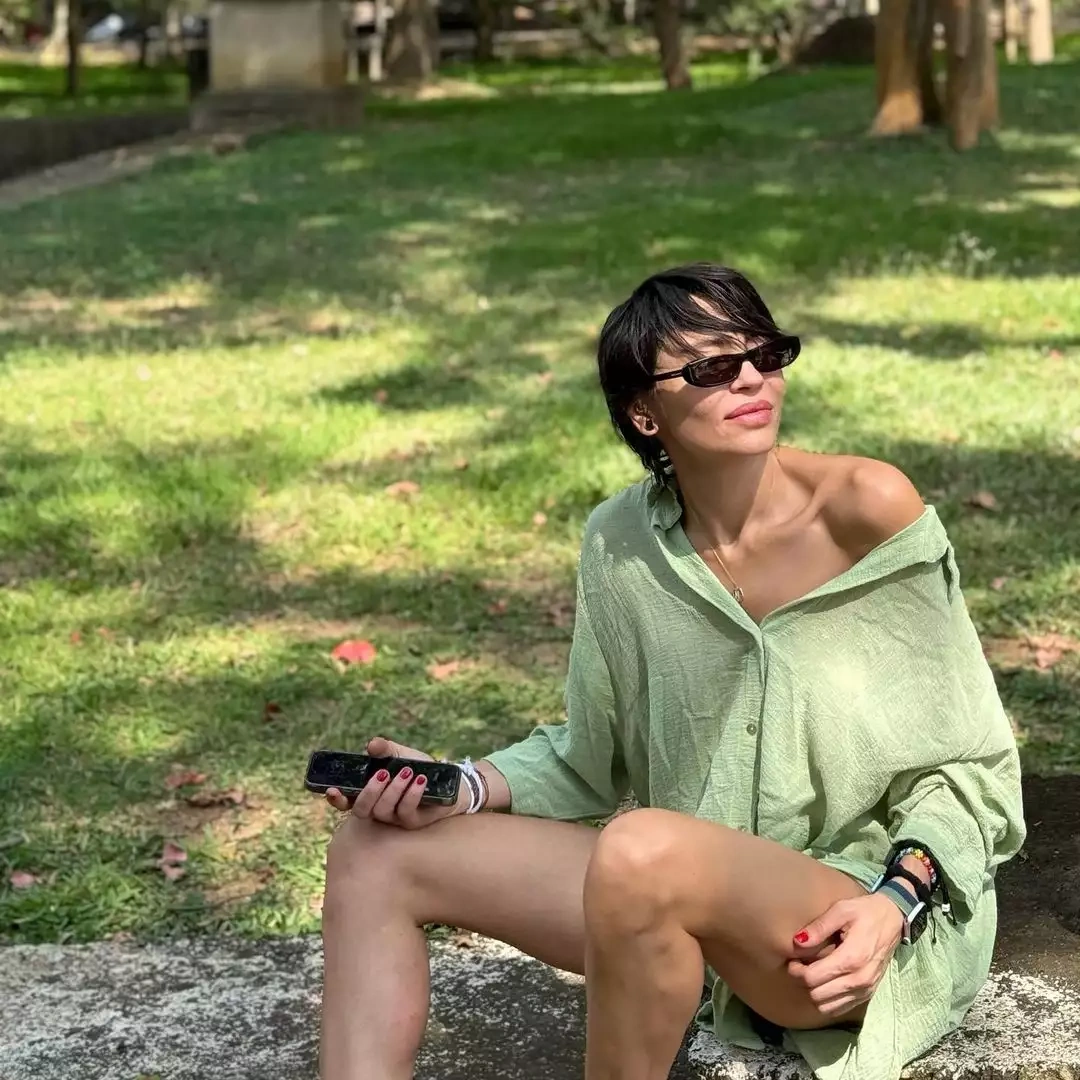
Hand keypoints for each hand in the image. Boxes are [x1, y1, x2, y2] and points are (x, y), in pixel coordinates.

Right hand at [324, 737, 468, 829]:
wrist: (448, 781)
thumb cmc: (419, 767)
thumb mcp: (401, 754)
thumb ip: (385, 750)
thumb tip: (371, 745)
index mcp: (371, 794)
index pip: (347, 801)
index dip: (337, 798)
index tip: (332, 789)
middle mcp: (379, 809)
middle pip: (361, 810)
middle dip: (369, 792)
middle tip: (382, 773)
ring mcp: (395, 818)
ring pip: (383, 811)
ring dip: (393, 790)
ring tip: (407, 771)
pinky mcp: (413, 822)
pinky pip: (406, 812)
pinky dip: (412, 794)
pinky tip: (420, 779)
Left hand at [787, 893, 906, 1016]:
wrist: (894, 919)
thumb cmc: (866, 912)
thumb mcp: (841, 910)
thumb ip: (819, 927)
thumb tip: (797, 942)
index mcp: (851, 959)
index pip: (813, 978)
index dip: (796, 971)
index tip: (792, 960)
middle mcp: (859, 980)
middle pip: (817, 995)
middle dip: (803, 982)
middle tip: (799, 966)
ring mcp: (865, 989)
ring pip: (828, 1007)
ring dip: (814, 993)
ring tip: (811, 974)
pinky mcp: (868, 993)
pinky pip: (841, 1008)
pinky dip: (828, 1000)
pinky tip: (824, 983)